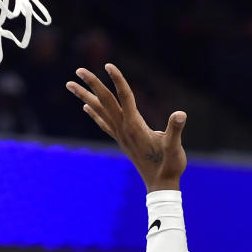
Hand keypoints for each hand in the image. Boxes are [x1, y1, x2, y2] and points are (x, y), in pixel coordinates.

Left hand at [66, 64, 185, 190]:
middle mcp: (124, 129)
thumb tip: (180, 115)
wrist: (160, 186)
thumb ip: (175, 130)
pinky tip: (84, 106)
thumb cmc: (170, 166)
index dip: (117, 81)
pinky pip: (104, 124)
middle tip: (78, 70)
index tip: (108, 65)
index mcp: (135, 127)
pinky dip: (93, 113)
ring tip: (70, 85)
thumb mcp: (175, 148)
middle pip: (105, 102)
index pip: (124, 98)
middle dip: (92, 85)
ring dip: (85, 96)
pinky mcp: (122, 141)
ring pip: (100, 111)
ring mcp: (121, 135)